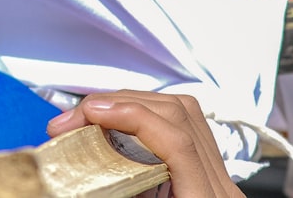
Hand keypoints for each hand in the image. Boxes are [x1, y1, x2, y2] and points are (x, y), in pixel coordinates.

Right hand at [46, 90, 243, 197]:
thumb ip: (115, 193)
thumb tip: (73, 183)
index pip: (176, 141)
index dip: (131, 116)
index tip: (89, 114)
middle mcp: (219, 191)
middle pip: (178, 115)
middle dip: (119, 104)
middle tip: (73, 120)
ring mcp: (219, 182)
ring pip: (183, 113)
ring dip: (132, 104)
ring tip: (91, 118)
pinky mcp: (209, 180)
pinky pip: (183, 130)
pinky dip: (147, 119)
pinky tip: (118, 129)